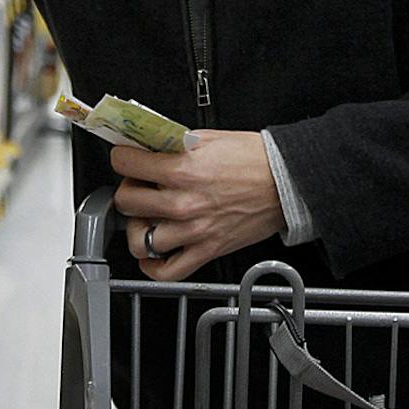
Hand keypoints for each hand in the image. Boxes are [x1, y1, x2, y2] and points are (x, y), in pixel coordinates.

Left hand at [112, 129, 284, 281]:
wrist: (286, 182)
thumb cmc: (255, 159)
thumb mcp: (209, 137)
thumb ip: (175, 142)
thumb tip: (150, 142)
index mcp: (183, 170)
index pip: (125, 164)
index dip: (122, 157)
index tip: (126, 158)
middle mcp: (184, 202)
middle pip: (126, 202)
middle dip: (128, 190)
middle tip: (139, 185)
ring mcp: (193, 230)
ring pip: (140, 240)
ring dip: (137, 227)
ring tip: (145, 217)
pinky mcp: (207, 250)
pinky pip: (168, 271)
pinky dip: (153, 266)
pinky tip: (152, 253)